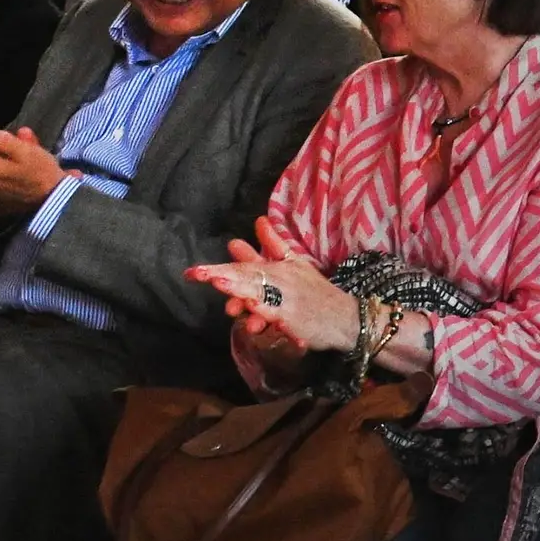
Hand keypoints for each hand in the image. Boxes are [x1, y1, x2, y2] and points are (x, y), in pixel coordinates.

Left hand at [185, 216, 357, 357]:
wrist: (345, 317)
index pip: (244, 266)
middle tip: (199, 274)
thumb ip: (275, 245)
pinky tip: (251, 311)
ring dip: (240, 288)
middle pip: (246, 277)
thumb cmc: (317, 292)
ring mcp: (285, 300)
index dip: (220, 267)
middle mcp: (279, 281)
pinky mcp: (294, 319)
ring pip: (258, 293)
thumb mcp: (296, 263)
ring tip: (220, 283)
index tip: (194, 272)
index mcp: (277, 268)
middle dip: (222, 275)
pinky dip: (265, 313)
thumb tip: (259, 221)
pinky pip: (277, 315)